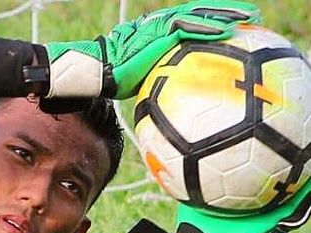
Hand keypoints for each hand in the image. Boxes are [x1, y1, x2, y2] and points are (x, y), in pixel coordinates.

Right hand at [44, 0, 259, 98]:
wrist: (97, 72)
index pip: (188, 22)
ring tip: (249, 17)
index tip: (233, 25)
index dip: (211, 20)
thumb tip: (172, 105)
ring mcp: (159, 28)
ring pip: (198, 15)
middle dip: (226, 11)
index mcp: (156, 33)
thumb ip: (159, 81)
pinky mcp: (158, 36)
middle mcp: (160, 25)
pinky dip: (209, 29)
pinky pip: (189, 29)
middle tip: (252, 14)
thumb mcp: (141, 80)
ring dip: (225, 15)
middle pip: (199, 12)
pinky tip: (228, 32)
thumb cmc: (111, 80)